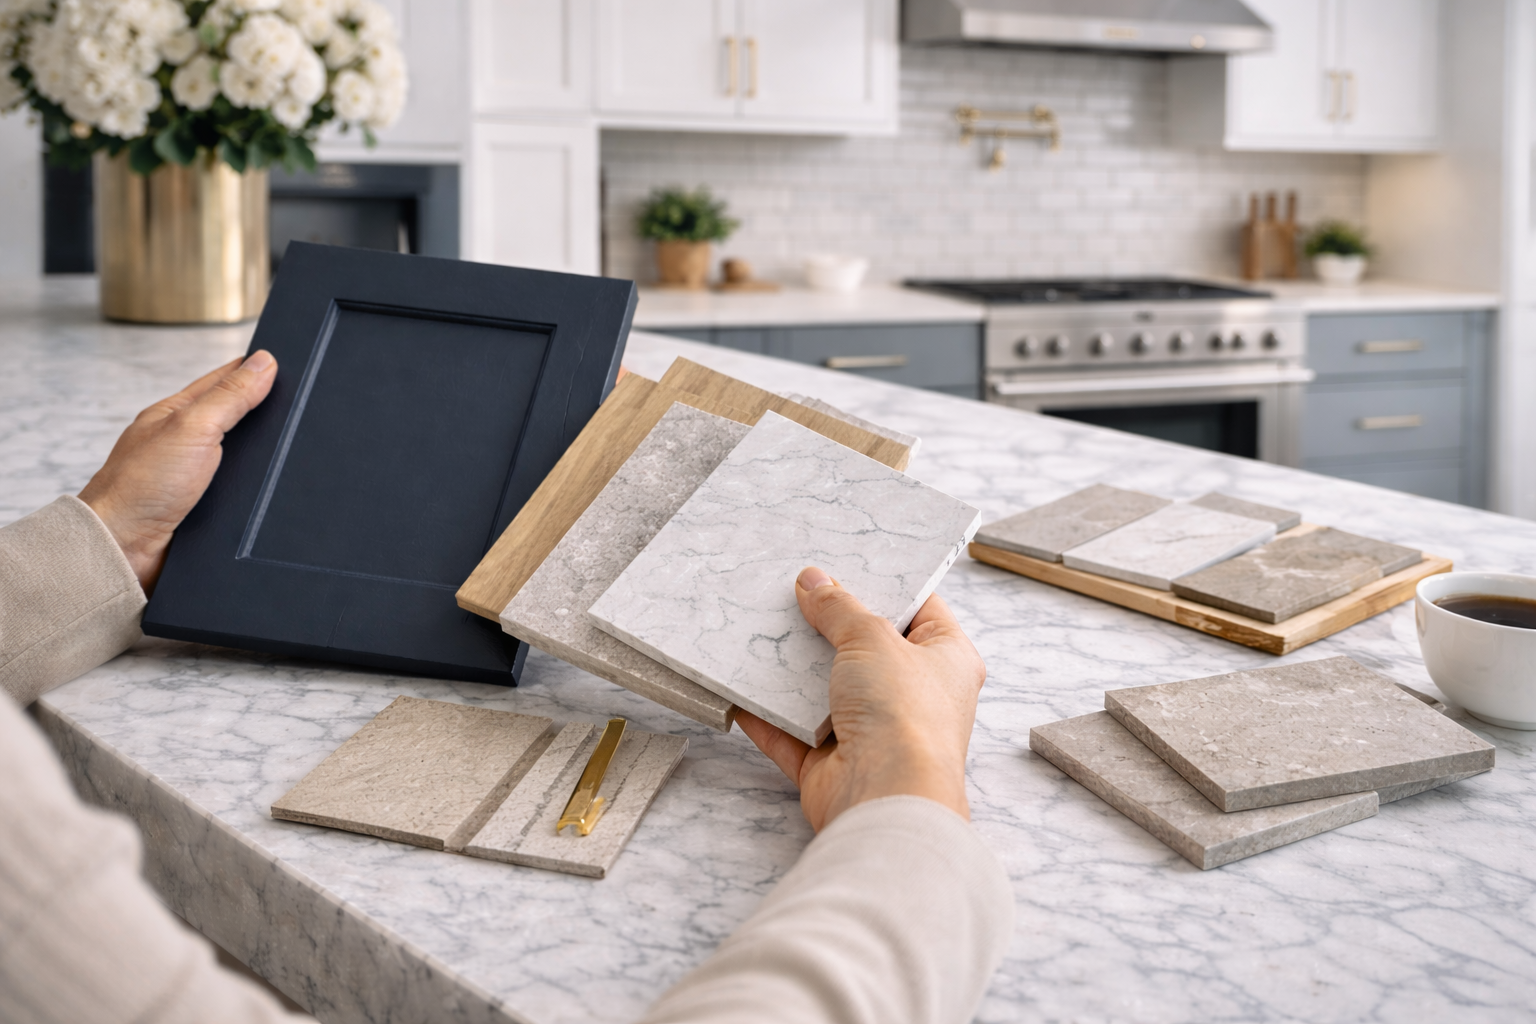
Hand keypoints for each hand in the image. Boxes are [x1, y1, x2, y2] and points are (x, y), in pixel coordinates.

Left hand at [79, 351, 277, 593]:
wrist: (123, 549)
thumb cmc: (141, 488)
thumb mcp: (192, 428)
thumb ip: (230, 396)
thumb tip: (265, 362)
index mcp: (178, 413)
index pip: (226, 379)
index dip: (257, 370)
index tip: (290, 363)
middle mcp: (187, 442)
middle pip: (239, 418)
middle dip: (268, 413)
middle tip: (301, 405)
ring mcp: (197, 476)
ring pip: (245, 458)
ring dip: (265, 458)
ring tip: (296, 447)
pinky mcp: (207, 509)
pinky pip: (243, 492)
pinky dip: (259, 491)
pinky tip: (275, 490)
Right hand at [736, 567, 985, 830]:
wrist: (885, 797)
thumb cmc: (905, 717)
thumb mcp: (873, 638)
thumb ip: (840, 608)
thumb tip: (814, 582)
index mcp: (947, 660)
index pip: (920, 609)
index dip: (886, 585)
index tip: (848, 564)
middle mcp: (914, 696)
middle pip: (866, 649)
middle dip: (829, 626)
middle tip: (795, 594)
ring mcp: (873, 732)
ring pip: (825, 691)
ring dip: (794, 670)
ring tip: (763, 631)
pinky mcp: (833, 763)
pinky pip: (791, 732)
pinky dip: (766, 715)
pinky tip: (741, 688)